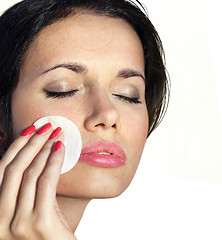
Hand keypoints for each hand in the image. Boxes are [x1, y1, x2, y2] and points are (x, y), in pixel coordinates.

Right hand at [0, 123, 74, 239]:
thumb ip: (28, 188)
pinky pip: (45, 182)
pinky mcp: (38, 223)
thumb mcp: (32, 208)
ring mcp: (16, 224)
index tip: (30, 130)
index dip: (15, 147)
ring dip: (44, 149)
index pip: (0, 170)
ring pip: (29, 174)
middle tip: (46, 126)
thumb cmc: (49, 232)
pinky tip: (61, 148)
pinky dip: (53, 161)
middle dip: (31, 143)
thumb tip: (36, 154)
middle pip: (13, 169)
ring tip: (56, 134)